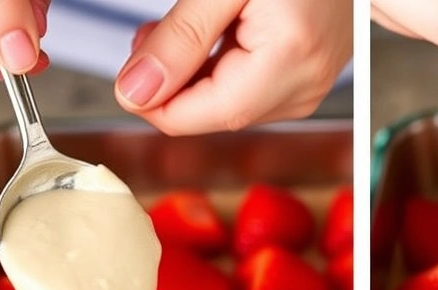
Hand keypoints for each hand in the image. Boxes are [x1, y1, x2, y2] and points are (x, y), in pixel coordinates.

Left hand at [115, 0, 351, 135]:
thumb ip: (179, 38)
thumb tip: (134, 93)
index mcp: (288, 60)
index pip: (198, 117)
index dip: (151, 100)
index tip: (129, 64)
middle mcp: (304, 87)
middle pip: (210, 114)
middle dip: (173, 82)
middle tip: (153, 32)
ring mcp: (307, 89)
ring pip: (224, 105)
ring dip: (194, 74)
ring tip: (189, 24)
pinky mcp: (304, 83)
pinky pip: (246, 91)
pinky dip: (218, 69)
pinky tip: (215, 34)